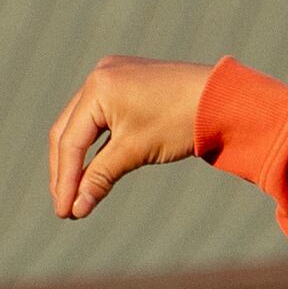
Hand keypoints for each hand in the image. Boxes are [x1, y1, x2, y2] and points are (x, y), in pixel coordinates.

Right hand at [47, 56, 217, 221]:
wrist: (223, 100)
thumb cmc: (181, 121)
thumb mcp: (135, 152)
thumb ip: (100, 177)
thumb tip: (77, 207)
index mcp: (98, 88)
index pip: (71, 141)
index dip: (65, 180)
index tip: (64, 212)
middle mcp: (99, 75)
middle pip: (68, 130)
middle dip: (65, 171)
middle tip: (65, 205)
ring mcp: (112, 76)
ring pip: (83, 124)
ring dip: (78, 159)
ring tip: (76, 193)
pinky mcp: (126, 83)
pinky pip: (100, 116)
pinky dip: (96, 143)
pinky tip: (93, 169)